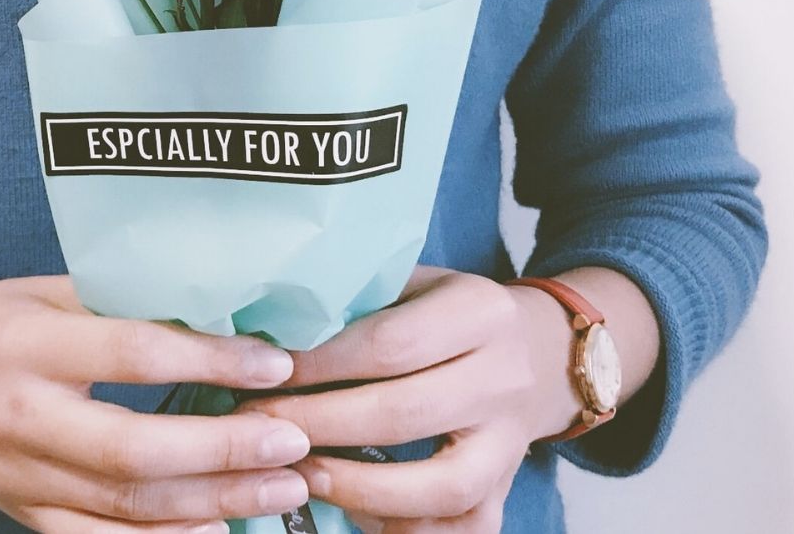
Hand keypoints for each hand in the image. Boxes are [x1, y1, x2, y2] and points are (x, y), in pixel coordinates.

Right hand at [0, 277, 313, 532]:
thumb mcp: (46, 290)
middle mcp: (20, 417)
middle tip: (293, 442)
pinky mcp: (25, 515)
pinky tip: (223, 533)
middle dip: (222, 451)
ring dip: (214, 504)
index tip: (275, 363)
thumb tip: (228, 306)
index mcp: (27, 344)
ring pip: (125, 508)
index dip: (208, 360)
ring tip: (284, 489)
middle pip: (131, 450)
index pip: (129, 354)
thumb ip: (124, 299)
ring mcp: (19, 478)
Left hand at [238, 267, 586, 532]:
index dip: (319, 366)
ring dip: (357, 488)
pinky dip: (400, 526)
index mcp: (480, 312)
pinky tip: (351, 509)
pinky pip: (459, 526)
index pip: (389, 344)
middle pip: (404, 414)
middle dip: (318, 426)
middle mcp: (503, 378)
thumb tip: (267, 335)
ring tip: (297, 475)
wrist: (538, 353)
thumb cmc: (447, 314)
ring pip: (441, 486)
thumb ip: (358, 302)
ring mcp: (511, 442)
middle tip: (255, 428)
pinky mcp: (506, 489)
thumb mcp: (414, 283)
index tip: (263, 375)